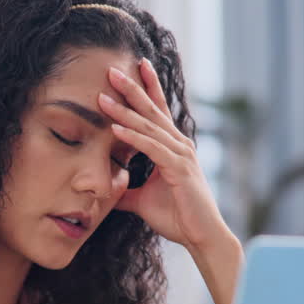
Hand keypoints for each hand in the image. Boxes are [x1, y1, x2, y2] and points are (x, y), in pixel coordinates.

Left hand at [99, 59, 230, 252]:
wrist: (201, 236)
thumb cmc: (177, 217)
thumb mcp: (142, 200)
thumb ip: (125, 191)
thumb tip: (107, 190)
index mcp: (172, 147)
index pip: (157, 111)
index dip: (146, 88)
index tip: (133, 67)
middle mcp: (179, 145)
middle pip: (152, 110)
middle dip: (132, 89)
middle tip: (111, 70)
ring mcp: (180, 155)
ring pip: (148, 126)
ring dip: (124, 111)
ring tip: (103, 96)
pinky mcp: (179, 169)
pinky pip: (151, 148)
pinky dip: (132, 137)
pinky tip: (115, 128)